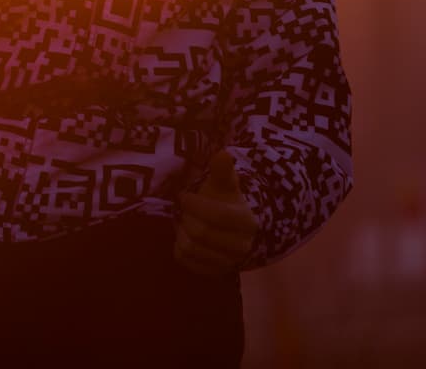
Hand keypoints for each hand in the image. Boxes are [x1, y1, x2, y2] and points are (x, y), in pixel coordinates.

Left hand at [175, 150, 259, 274]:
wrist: (235, 229)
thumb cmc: (226, 200)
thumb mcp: (224, 184)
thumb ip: (222, 170)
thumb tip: (223, 153)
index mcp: (246, 221)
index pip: (219, 216)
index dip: (196, 205)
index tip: (183, 196)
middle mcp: (241, 246)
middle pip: (201, 233)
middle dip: (187, 217)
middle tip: (184, 210)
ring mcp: (229, 262)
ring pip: (192, 248)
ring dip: (181, 232)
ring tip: (184, 221)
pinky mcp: (214, 272)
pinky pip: (187, 261)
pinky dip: (179, 247)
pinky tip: (184, 236)